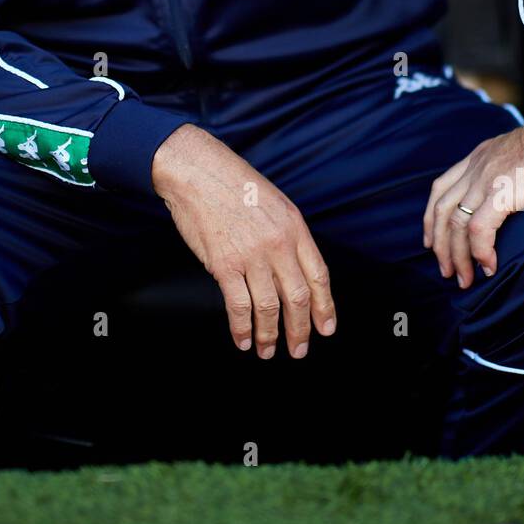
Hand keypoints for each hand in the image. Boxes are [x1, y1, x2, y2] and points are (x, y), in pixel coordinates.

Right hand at [151, 123, 336, 358]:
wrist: (197, 172)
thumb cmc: (233, 183)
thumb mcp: (275, 202)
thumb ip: (287, 235)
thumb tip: (292, 269)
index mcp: (295, 226)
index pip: (319, 275)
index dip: (325, 306)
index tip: (326, 327)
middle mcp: (278, 243)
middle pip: (298, 297)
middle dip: (301, 329)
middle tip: (299, 349)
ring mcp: (252, 255)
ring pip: (270, 307)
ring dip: (270, 335)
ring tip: (268, 351)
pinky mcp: (224, 264)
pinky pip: (238, 306)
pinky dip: (242, 328)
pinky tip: (243, 339)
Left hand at [422, 87, 523, 289]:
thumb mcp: (522, 152)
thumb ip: (511, 170)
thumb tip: (518, 191)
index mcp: (478, 157)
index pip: (441, 189)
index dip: (431, 218)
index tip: (432, 242)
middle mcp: (476, 167)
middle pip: (441, 210)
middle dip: (440, 245)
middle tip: (447, 271)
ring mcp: (486, 179)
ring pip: (455, 224)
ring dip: (457, 256)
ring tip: (465, 279)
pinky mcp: (503, 191)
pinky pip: (479, 229)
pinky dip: (480, 251)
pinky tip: (489, 266)